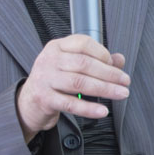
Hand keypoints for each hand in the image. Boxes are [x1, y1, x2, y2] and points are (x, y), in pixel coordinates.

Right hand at [15, 35, 129, 141]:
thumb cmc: (53, 81)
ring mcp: (45, 79)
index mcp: (57, 47)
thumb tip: (119, 59)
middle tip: (124, 81)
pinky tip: (102, 110)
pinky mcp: (44, 99)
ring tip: (120, 93)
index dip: (102, 53)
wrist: (28, 102)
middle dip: (109, 73)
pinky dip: (89, 108)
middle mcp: (49, 60)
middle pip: (84, 63)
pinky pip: (71, 104)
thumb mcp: (70, 66)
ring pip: (79, 82)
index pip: (83, 43)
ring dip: (104, 89)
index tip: (114, 65)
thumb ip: (95, 60)